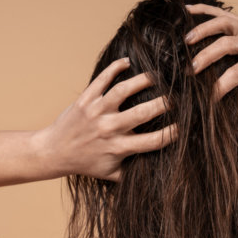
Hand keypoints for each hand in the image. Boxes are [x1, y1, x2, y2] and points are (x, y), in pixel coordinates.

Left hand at [40, 57, 176, 181]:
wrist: (53, 152)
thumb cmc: (85, 163)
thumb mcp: (111, 174)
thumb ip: (134, 173)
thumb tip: (159, 175)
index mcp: (118, 148)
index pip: (152, 141)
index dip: (171, 134)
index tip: (185, 126)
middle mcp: (108, 129)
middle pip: (141, 114)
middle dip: (163, 104)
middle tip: (176, 98)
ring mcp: (96, 112)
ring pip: (122, 91)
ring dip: (142, 81)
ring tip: (156, 77)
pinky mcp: (85, 99)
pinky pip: (102, 79)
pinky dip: (115, 68)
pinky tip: (128, 62)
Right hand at [184, 3, 237, 109]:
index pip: (237, 74)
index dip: (221, 87)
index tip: (208, 100)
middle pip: (225, 46)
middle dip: (205, 57)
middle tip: (188, 71)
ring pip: (222, 24)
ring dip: (202, 30)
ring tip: (185, 41)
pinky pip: (222, 13)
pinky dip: (204, 9)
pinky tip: (186, 9)